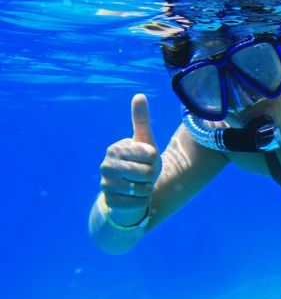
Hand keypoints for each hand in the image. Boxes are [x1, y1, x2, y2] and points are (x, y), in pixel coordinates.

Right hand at [99, 94, 160, 223]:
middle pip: (146, 173)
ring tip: (140, 186)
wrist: (131, 192)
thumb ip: (141, 121)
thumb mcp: (145, 143)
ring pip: (141, 189)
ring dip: (147, 189)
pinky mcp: (110, 201)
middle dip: (151, 176)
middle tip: (145, 175)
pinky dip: (141, 202)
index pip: (150, 154)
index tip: (148, 160)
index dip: (155, 160)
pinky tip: (136, 198)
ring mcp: (106, 184)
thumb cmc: (141, 164)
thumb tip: (139, 95)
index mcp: (116, 149)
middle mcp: (106, 165)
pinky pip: (136, 203)